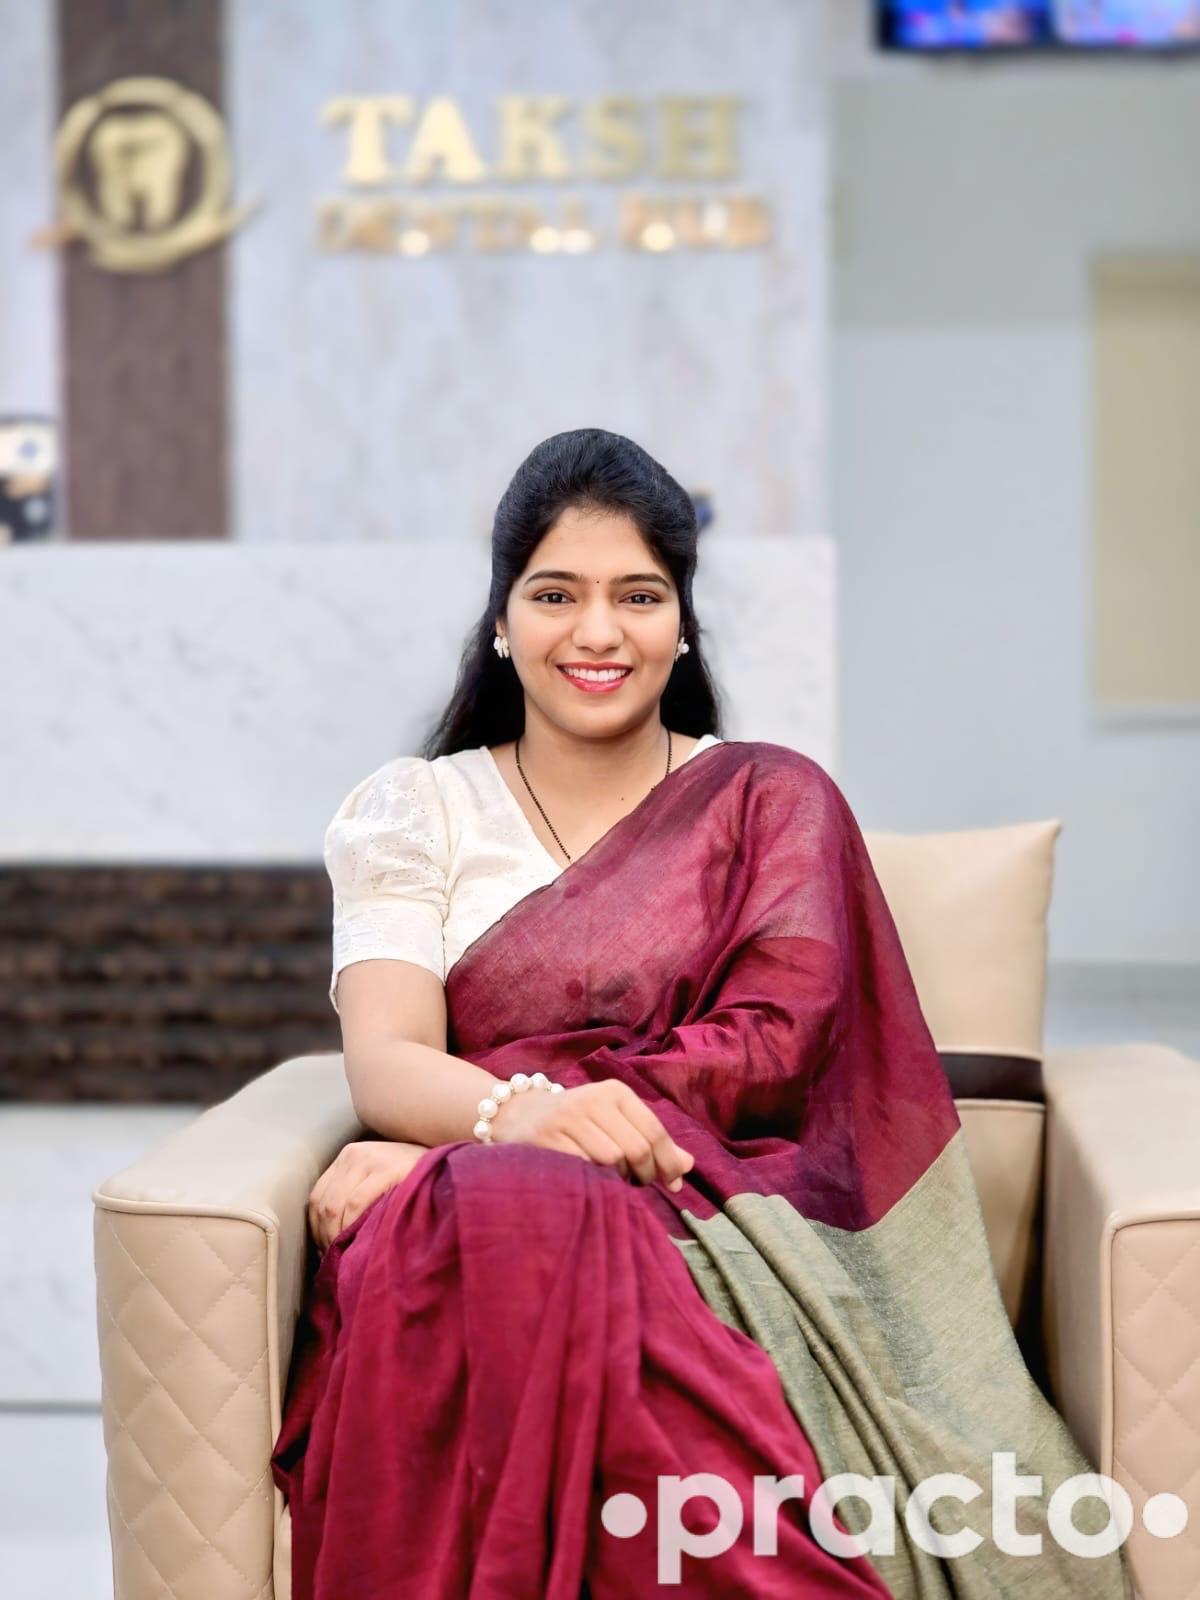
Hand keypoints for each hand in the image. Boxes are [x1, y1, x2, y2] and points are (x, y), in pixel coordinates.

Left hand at [308, 1139, 428, 1252]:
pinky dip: (350, 1225)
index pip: (317, 1196)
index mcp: (348, 1156)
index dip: (317, 1228)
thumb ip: (355, 1194)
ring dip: (335, 1235)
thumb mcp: (377, 1180)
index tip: (327, 1250)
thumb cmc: (411, 1181)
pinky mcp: (387, 1169)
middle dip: (325, 1236)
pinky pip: (356, 1203)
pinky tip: (358, 1240)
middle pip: (323, 1202)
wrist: (446, 1164)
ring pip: (335, 1204)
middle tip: (335, 1259)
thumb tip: (329, 1238)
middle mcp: (354, 1154)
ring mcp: (370, 1159)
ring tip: (345, 1255)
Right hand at [490, 1079, 694, 1190]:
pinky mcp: (546, 1137)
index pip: (654, 1131)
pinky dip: (593, 1180)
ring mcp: (567, 1117)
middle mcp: (593, 1098)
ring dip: (618, 1179)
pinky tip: (591, 1180)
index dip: (668, 1162)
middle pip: (636, 1148)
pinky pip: (583, 1167)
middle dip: (644, 1175)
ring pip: (612, 1159)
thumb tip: (688, 1166)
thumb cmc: (577, 1122)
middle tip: (637, 1185)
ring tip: (613, 1181)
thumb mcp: (615, 1122)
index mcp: (615, 1092)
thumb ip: (652, 1141)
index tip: (672, 1184)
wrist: (516, 1114)